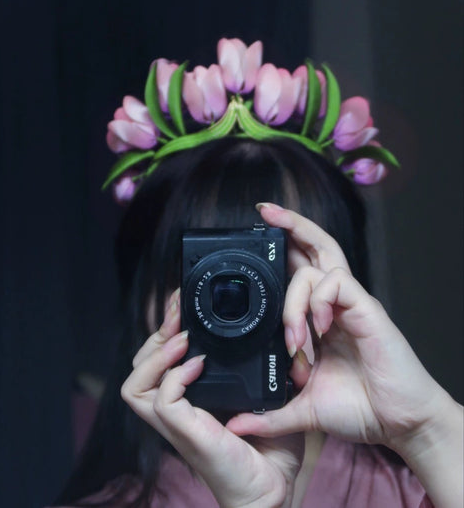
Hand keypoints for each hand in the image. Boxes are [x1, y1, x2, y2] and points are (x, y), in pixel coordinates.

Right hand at [121, 289, 304, 507]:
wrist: (274, 488)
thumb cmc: (268, 447)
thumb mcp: (261, 395)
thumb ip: (258, 368)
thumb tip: (268, 332)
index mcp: (189, 399)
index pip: (157, 361)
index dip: (163, 332)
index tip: (179, 306)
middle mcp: (177, 410)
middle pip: (138, 368)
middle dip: (156, 335)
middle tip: (177, 314)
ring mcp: (178, 423)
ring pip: (136, 385)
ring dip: (156, 356)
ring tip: (181, 338)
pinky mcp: (187, 433)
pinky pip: (163, 400)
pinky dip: (175, 377)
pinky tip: (197, 365)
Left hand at [225, 203, 462, 507]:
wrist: (397, 424)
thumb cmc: (357, 407)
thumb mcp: (302, 407)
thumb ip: (269, 412)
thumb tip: (237, 423)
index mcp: (320, 316)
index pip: (298, 270)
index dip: (280, 251)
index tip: (252, 237)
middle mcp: (335, 303)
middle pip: (315, 246)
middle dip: (290, 225)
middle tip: (265, 211)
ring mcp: (352, 304)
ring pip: (319, 265)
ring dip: (294, 298)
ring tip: (294, 338)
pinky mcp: (368, 310)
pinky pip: (339, 284)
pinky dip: (320, 301)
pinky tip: (319, 330)